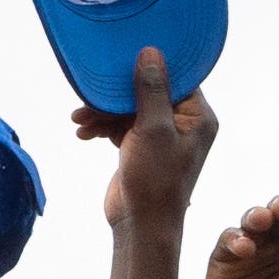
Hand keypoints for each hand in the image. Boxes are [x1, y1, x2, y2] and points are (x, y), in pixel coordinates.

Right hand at [77, 46, 217, 233]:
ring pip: (129, 109)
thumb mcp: (153, 129)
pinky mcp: (139, 148)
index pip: (176, 78)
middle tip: (92, 93)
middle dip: (117, 93)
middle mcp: (182, 123)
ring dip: (103, 111)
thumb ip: (151, 89)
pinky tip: (83, 132)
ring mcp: (160, 136)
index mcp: (198, 117)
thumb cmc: (156, 180)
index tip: (126, 56)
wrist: (141, 226)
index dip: (151, 66)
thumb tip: (151, 51)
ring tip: (80, 118)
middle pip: (148, 91)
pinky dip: (102, 126)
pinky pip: (120, 126)